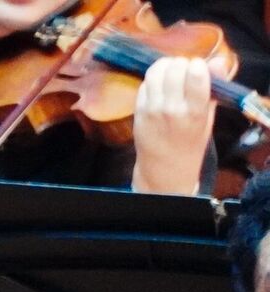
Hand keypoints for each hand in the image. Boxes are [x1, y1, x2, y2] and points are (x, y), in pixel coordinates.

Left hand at [132, 55, 215, 195]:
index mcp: (195, 112)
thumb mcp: (209, 116)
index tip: (199, 69)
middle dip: (181, 64)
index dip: (197, 65)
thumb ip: (214, 88)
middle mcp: (171, 109)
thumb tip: (218, 60)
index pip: (195, 75)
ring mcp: (152, 110)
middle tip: (184, 70)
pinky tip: (160, 86)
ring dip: (165, 66)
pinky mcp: (138, 111)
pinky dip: (153, 79)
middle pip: (174, 68)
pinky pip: (144, 83)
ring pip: (156, 72)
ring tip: (172, 73)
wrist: (165, 166)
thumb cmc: (191, 140)